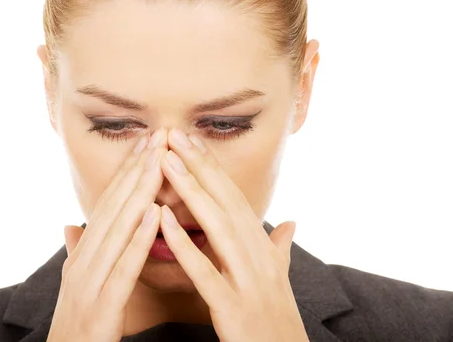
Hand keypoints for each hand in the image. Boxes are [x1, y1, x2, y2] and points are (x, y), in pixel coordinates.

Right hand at [47, 129, 167, 341]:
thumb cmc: (80, 324)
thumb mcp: (78, 285)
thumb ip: (78, 253)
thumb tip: (71, 225)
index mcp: (83, 254)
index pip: (109, 205)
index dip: (127, 173)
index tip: (147, 143)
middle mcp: (83, 260)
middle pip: (113, 207)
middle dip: (136, 170)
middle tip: (156, 136)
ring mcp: (89, 281)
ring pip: (117, 228)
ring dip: (138, 192)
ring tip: (158, 162)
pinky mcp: (101, 305)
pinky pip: (123, 267)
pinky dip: (138, 239)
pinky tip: (155, 215)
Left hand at [158, 128, 309, 341]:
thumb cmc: (277, 318)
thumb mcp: (280, 278)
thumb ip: (280, 248)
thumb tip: (290, 223)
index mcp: (262, 248)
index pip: (233, 198)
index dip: (212, 167)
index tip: (190, 138)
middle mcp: (258, 257)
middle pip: (225, 202)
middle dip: (199, 166)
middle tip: (173, 134)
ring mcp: (248, 281)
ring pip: (218, 227)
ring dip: (191, 192)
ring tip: (165, 162)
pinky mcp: (233, 307)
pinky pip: (205, 272)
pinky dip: (184, 245)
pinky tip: (162, 221)